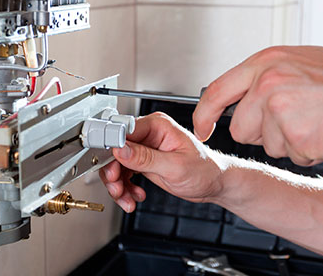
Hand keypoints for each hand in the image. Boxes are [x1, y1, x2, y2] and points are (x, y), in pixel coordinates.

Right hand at [100, 112, 225, 211]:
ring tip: (126, 198)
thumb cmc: (204, 170)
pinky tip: (134, 196)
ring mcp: (144, 149)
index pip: (124, 132)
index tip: (109, 166)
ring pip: (116, 165)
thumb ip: (145, 158)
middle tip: (117, 188)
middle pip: (116, 150)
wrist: (214, 184)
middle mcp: (149, 134)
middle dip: (114, 173)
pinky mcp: (143, 162)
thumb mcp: (174, 166)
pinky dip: (125, 189)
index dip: (113, 148)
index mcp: (157, 126)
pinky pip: (123, 174)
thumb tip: (121, 149)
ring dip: (118, 185)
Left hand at [193, 46, 322, 165]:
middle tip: (300, 119)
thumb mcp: (301, 63)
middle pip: (241, 129)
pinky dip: (310, 153)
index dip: (206, 115)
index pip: (217, 91)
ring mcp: (280, 109)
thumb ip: (266, 77)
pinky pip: (293, 157)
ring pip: (267, 147)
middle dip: (264, 133)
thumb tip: (241, 97)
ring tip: (318, 122)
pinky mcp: (296, 136)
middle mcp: (268, 82)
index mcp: (266, 61)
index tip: (204, 128)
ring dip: (290, 143)